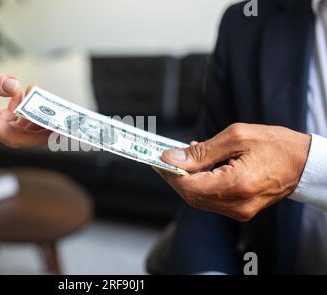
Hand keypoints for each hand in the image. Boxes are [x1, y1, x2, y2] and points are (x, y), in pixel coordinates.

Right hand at [0, 50, 49, 147]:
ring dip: (30, 116)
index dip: (35, 137)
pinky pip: (9, 119)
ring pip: (15, 128)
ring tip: (38, 95)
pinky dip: (20, 109)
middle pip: (18, 136)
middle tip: (57, 116)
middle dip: (39, 128)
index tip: (53, 131)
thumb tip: (15, 86)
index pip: (13, 137)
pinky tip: (22, 93)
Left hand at [156, 123, 310, 221]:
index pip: (189, 185)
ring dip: (187, 179)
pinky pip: (210, 200)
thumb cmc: (275, 144)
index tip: (157, 158)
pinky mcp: (240, 211)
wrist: (304, 163)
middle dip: (175, 176)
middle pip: (190, 195)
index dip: (169, 172)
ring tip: (188, 156)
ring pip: (198, 199)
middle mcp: (237, 205)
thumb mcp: (236, 137)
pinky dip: (200, 184)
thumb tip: (171, 157)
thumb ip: (202, 151)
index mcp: (237, 185)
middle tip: (166, 156)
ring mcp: (239, 212)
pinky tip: (201, 166)